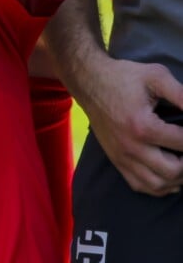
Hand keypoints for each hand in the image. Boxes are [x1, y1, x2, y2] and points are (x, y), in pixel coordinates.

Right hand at [81, 58, 182, 195]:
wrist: (88, 83)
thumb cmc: (122, 77)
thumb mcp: (156, 76)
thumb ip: (182, 94)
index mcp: (142, 126)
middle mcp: (131, 147)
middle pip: (174, 171)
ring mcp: (121, 156)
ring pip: (158, 185)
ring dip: (177, 178)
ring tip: (182, 161)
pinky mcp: (115, 159)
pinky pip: (139, 185)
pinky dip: (158, 186)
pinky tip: (168, 174)